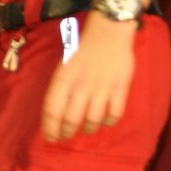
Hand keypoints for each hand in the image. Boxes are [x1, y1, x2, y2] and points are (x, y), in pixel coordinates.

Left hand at [41, 16, 134, 140]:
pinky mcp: (121, 88)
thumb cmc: (82, 50)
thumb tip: (55, 114)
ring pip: (93, 120)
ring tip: (85, 129)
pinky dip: (108, 121)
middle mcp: (81, 85)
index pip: (52, 110)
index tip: (50, 138)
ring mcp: (102, 87)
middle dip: (67, 132)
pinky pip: (114, 114)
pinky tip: (104, 119)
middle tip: (67, 135)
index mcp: (63, 78)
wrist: (108, 32)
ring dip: (88, 129)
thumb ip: (60, 88)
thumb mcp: (63, 66)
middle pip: (71, 119)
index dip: (50, 128)